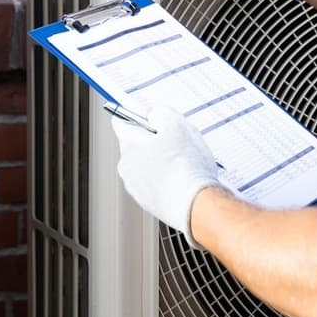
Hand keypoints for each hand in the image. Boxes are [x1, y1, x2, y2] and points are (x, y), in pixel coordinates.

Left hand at [112, 106, 222, 244]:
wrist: (195, 204)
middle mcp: (126, 167)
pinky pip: (154, 183)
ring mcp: (136, 187)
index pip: (121, 121)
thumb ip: (162, 112)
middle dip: (153, 140)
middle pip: (136, 144)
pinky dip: (165, 178)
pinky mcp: (148, 202)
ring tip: (184, 162)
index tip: (150, 114)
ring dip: (160, 160)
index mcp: (129, 145)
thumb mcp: (178, 125)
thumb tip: (154, 113)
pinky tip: (183, 178)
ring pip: (146, 165)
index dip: (137, 114)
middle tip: (176, 140)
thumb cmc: (186, 166)